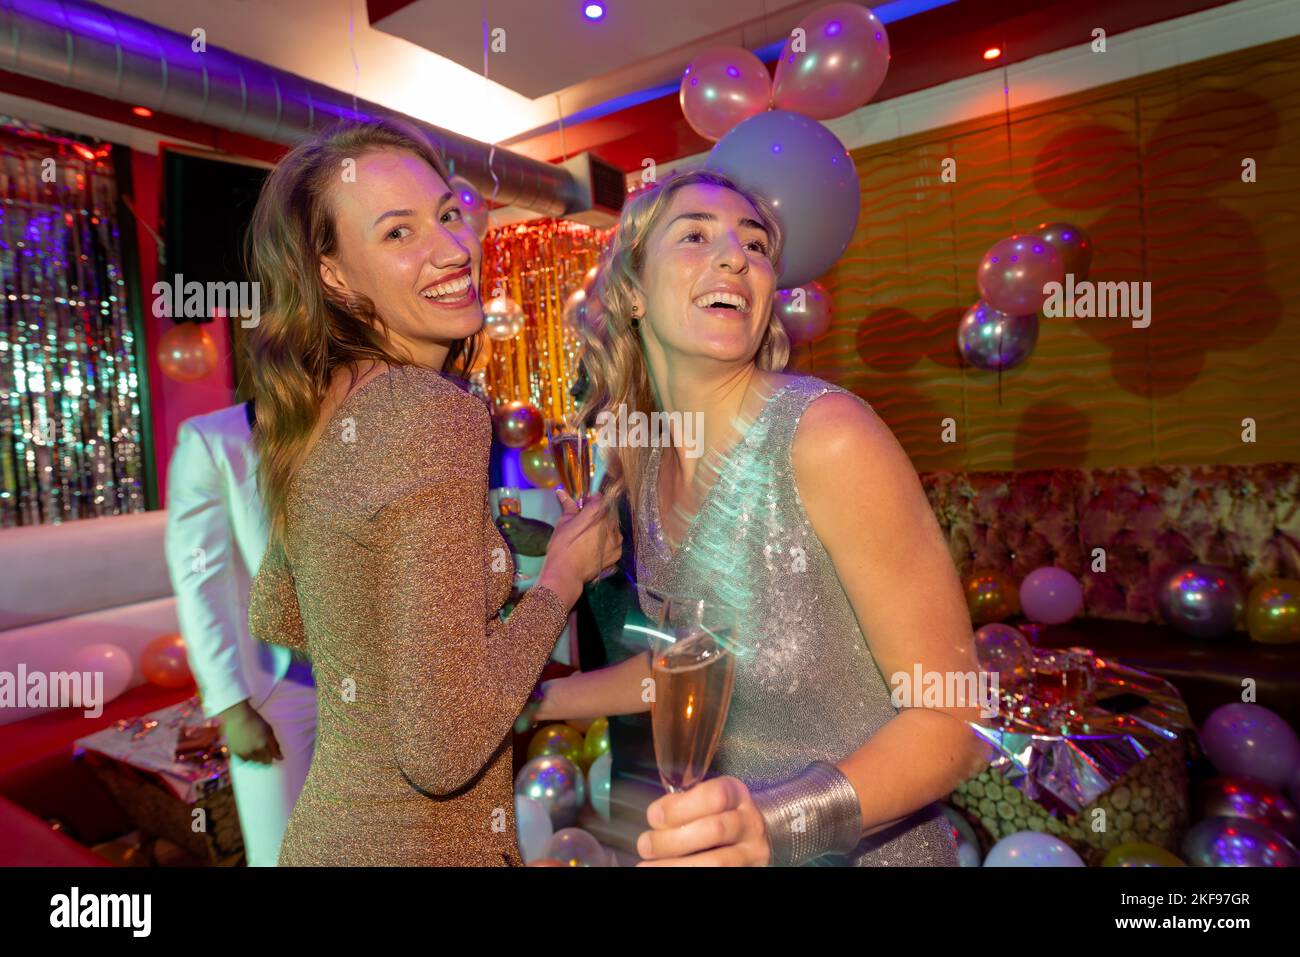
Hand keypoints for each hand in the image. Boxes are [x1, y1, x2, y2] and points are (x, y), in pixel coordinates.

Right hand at [219, 700, 282, 763]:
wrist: (237, 717)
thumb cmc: (256, 721)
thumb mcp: (269, 731)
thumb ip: (275, 745)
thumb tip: (281, 758)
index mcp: (263, 745)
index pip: (269, 760)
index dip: (270, 756)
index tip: (270, 752)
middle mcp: (253, 751)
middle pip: (260, 761)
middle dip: (263, 757)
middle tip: (261, 748)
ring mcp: (243, 752)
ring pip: (252, 761)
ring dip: (254, 757)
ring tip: (254, 747)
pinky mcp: (234, 752)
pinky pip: (243, 759)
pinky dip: (246, 756)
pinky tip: (247, 748)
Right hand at [536, 490, 621, 606]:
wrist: (566, 573)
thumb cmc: (562, 546)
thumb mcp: (563, 523)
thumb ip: (568, 506)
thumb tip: (561, 492)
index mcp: (597, 511)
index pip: (598, 498)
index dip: (591, 500)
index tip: (583, 506)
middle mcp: (611, 523)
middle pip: (608, 512)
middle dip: (599, 514)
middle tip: (585, 523)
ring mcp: (617, 539)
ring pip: (613, 527)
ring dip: (605, 527)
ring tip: (591, 537)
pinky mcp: (618, 552)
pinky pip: (615, 541)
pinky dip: (608, 541)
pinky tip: (597, 547)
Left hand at [635, 776, 770, 865]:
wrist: (749, 839)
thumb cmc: (718, 815)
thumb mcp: (706, 801)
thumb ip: (685, 805)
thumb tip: (656, 818)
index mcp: (736, 794)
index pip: (715, 796)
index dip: (680, 807)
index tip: (653, 817)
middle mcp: (749, 823)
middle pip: (714, 830)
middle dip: (672, 841)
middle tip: (645, 846)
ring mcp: (752, 852)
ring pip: (716, 863)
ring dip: (676, 866)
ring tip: (646, 867)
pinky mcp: (748, 871)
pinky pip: (718, 876)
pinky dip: (688, 875)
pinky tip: (664, 873)